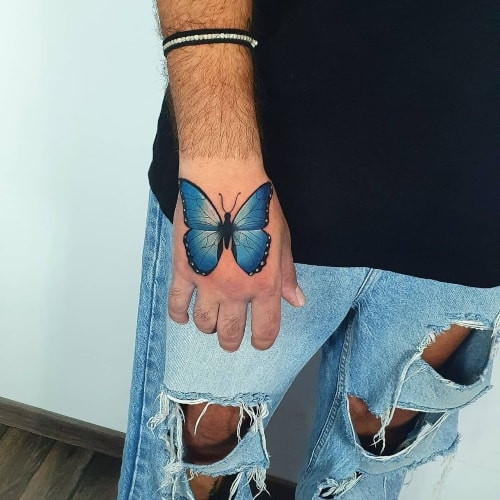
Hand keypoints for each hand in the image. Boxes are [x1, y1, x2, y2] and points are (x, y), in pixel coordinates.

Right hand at [167, 160, 305, 351]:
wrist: (225, 182)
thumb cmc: (257, 207)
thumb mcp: (283, 241)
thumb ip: (287, 276)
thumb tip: (296, 301)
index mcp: (265, 284)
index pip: (265, 329)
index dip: (262, 341)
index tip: (258, 341)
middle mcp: (236, 290)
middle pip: (230, 333)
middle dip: (231, 341)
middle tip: (230, 337)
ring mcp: (207, 283)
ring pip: (203, 323)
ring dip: (208, 327)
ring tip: (210, 321)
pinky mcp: (183, 270)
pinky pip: (176, 304)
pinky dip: (179, 315)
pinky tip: (183, 315)